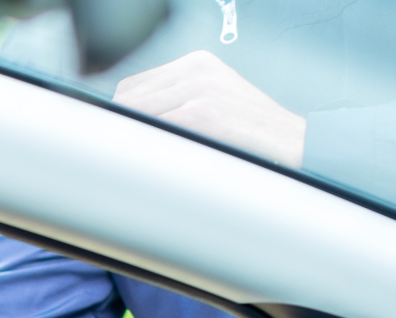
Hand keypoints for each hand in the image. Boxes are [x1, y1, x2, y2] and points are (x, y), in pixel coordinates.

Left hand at [113, 50, 305, 167]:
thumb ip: (175, 100)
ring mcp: (197, 90)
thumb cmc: (249, 131)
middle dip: (120, 127)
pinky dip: (143, 146)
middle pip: (128, 100)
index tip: (119, 136)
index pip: (132, 86)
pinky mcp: (200, 113)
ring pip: (135, 115)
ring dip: (129, 139)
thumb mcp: (213, 99)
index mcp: (196, 62)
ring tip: (131, 160)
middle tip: (119, 153)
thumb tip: (127, 120)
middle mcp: (194, 69)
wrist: (293, 143)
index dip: (121, 113)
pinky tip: (144, 161)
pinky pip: (152, 130)